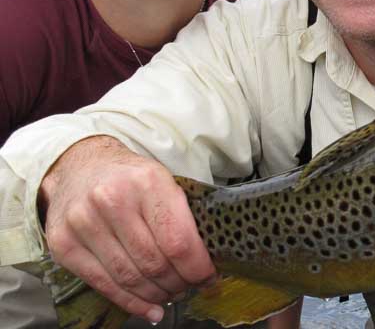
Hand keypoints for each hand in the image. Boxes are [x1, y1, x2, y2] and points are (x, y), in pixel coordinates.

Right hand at [39, 136, 215, 322]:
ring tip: (170, 294)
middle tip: (188, 286)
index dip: (197, 268)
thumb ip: (182, 216)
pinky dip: (130, 302)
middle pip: (154, 263)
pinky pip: (103, 284)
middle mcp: (112, 200)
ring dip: (156, 294)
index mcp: (147, 182)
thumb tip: (204, 261)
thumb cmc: (130, 179)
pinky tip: (148, 308)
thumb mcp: (162, 181)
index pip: (177, 240)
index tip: (208, 278)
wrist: (80, 168)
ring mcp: (83, 223)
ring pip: (130, 278)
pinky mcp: (63, 245)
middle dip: (178, 283)